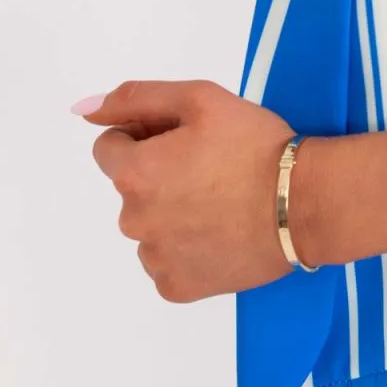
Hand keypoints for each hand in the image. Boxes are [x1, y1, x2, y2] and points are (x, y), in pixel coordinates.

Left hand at [77, 79, 304, 302]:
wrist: (303, 203)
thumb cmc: (254, 145)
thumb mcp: (201, 98)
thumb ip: (136, 98)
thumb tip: (82, 109)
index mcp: (135, 173)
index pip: (109, 147)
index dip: (144, 134)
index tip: (183, 138)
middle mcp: (133, 221)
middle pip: (132, 187)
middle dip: (160, 173)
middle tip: (211, 166)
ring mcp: (154, 260)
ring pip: (149, 225)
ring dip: (172, 210)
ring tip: (221, 200)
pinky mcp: (176, 289)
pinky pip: (166, 261)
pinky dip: (186, 246)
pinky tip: (220, 231)